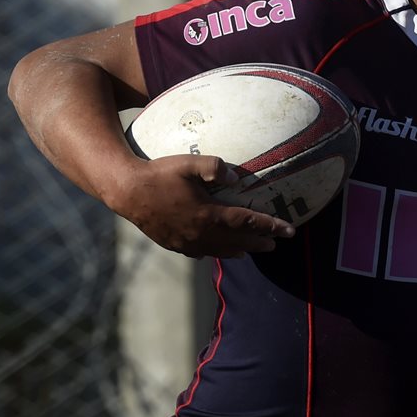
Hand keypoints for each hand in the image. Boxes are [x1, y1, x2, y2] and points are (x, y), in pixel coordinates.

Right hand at [108, 154, 294, 258]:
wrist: (126, 191)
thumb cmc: (159, 173)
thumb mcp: (189, 163)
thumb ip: (215, 168)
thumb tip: (237, 178)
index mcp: (208, 214)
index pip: (247, 222)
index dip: (271, 226)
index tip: (290, 229)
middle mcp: (200, 233)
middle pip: (238, 241)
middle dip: (260, 242)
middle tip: (277, 244)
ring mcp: (186, 241)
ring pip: (219, 250)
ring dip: (239, 250)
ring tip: (251, 250)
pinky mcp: (173, 243)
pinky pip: (199, 252)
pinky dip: (214, 252)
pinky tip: (217, 251)